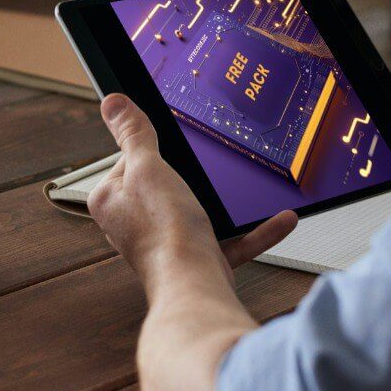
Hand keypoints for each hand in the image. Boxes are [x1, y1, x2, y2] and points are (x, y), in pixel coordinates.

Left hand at [89, 94, 296, 287]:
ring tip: (239, 194)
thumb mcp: (147, 167)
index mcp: (110, 200)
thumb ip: (133, 134)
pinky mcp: (196, 260)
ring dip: (223, 206)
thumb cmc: (164, 231)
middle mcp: (132, 226)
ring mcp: (165, 244)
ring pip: (197, 213)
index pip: (128, 161)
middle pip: (164, 184)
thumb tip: (112, 104)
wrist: (194, 285)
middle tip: (204, 172)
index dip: (152, 152)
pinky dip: (253, 232)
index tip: (169, 151)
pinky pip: (228, 240)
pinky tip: (279, 219)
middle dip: (189, 179)